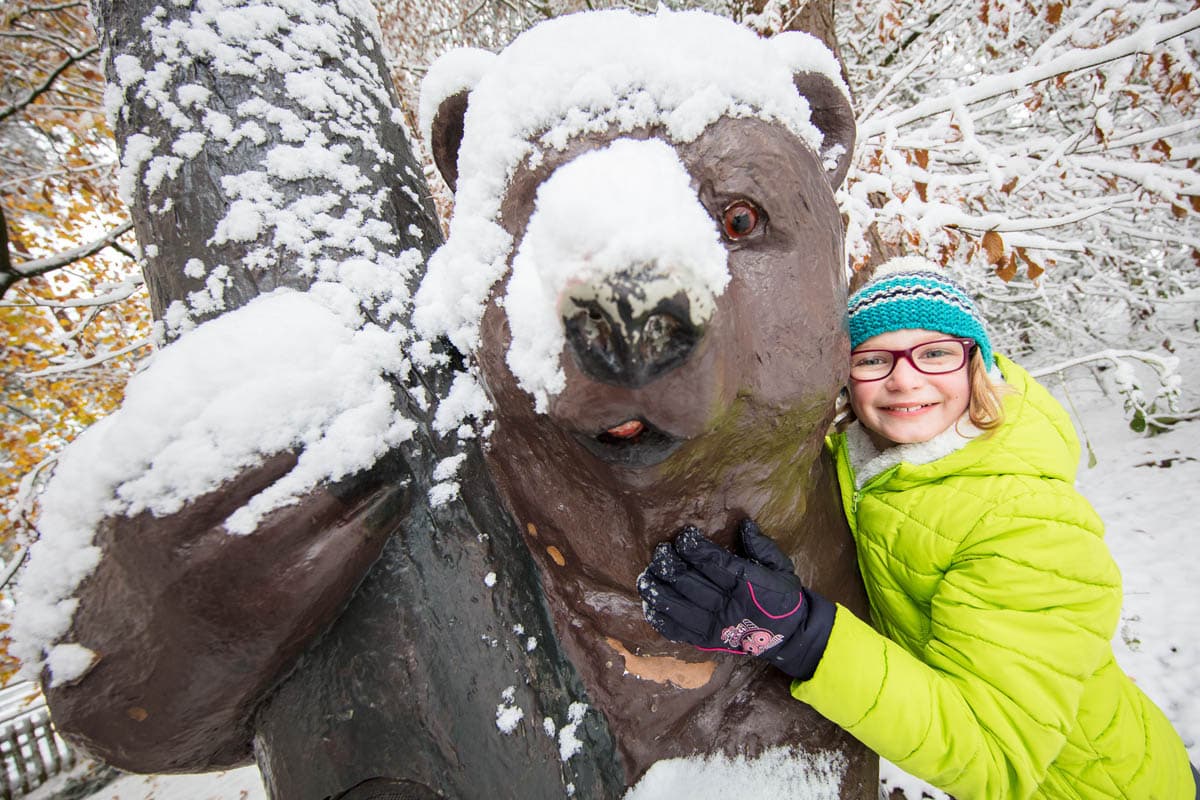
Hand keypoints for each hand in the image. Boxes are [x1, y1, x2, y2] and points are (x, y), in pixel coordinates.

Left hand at [637, 518, 834, 679]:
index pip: (713, 562)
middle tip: (660, 551)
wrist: (789, 636)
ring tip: (647, 574)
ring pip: (675, 606)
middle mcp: (727, 606)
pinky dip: (658, 617)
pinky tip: (650, 602)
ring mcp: (714, 626)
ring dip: (656, 588)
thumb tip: (744, 523)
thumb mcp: (781, 567)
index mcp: (746, 585)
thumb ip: (762, 546)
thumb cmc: (782, 596)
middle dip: (668, 563)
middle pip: (687, 582)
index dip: (694, 548)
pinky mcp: (706, 641)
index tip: (685, 535)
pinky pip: (675, 631)